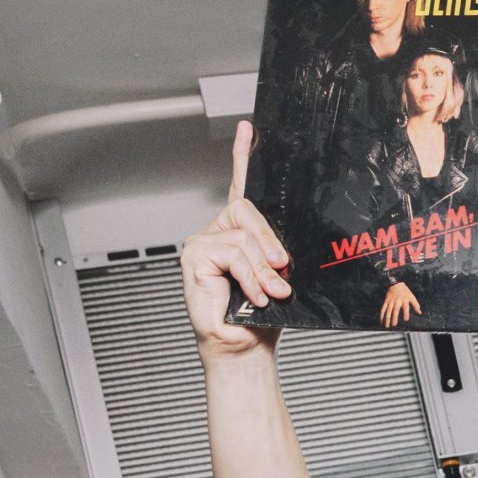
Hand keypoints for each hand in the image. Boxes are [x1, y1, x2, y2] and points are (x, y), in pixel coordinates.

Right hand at [181, 123, 290, 353]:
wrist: (245, 348)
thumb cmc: (262, 318)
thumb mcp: (279, 278)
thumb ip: (278, 255)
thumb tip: (283, 249)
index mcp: (240, 234)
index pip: (241, 188)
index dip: (243, 157)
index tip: (248, 129)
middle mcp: (219, 233)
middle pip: (249, 210)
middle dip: (271, 243)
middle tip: (283, 271)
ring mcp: (204, 242)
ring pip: (244, 234)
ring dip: (263, 268)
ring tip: (270, 292)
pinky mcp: (194, 255)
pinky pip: (232, 251)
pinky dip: (249, 275)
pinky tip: (253, 293)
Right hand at [379, 280, 423, 327]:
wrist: (395, 284)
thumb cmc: (405, 292)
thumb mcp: (412, 297)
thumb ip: (416, 305)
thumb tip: (420, 312)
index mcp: (404, 300)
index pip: (405, 307)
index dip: (406, 313)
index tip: (406, 320)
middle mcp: (397, 301)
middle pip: (395, 310)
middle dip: (394, 318)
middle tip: (394, 325)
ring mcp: (391, 301)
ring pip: (388, 311)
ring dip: (387, 318)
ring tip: (387, 326)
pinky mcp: (386, 301)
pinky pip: (383, 308)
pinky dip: (382, 315)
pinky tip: (381, 321)